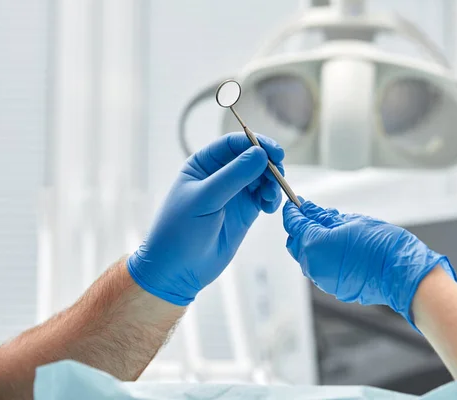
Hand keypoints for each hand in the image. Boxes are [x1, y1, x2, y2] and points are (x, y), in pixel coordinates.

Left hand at [128, 133, 283, 305]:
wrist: (177, 271)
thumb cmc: (179, 232)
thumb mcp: (205, 199)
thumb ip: (234, 176)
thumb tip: (261, 154)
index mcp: (203, 165)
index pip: (233, 144)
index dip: (255, 143)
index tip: (273, 152)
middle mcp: (220, 175)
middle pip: (252, 158)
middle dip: (268, 164)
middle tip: (279, 175)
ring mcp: (234, 194)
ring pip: (261, 177)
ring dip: (272, 183)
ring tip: (270, 198)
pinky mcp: (245, 212)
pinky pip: (264, 197)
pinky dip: (272, 198)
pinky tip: (269, 208)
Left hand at [282, 200, 455, 326]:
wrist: (401, 274)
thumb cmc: (382, 245)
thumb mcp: (351, 222)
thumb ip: (324, 217)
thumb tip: (309, 210)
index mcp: (314, 244)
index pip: (294, 224)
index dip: (293, 211)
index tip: (295, 203)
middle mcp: (312, 265)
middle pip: (296, 242)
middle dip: (300, 228)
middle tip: (314, 215)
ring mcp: (321, 279)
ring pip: (306, 257)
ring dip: (312, 243)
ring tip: (332, 230)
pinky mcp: (332, 287)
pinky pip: (319, 268)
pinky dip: (322, 256)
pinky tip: (338, 247)